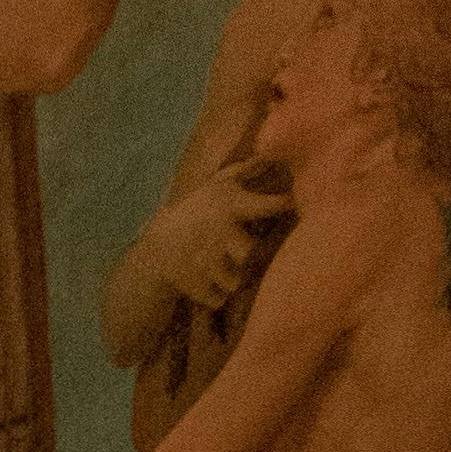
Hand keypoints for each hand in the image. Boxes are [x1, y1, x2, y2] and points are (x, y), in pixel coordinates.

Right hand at [141, 163, 276, 311]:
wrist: (157, 246)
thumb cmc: (196, 213)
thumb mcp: (214, 188)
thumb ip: (242, 173)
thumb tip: (269, 153)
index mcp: (228, 206)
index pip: (265, 205)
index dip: (281, 205)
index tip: (293, 204)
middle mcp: (219, 232)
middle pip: (250, 254)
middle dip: (242, 257)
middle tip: (230, 251)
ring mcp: (206, 261)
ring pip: (236, 281)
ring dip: (229, 279)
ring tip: (215, 266)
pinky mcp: (197, 286)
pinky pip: (220, 298)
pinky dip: (214, 294)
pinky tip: (204, 279)